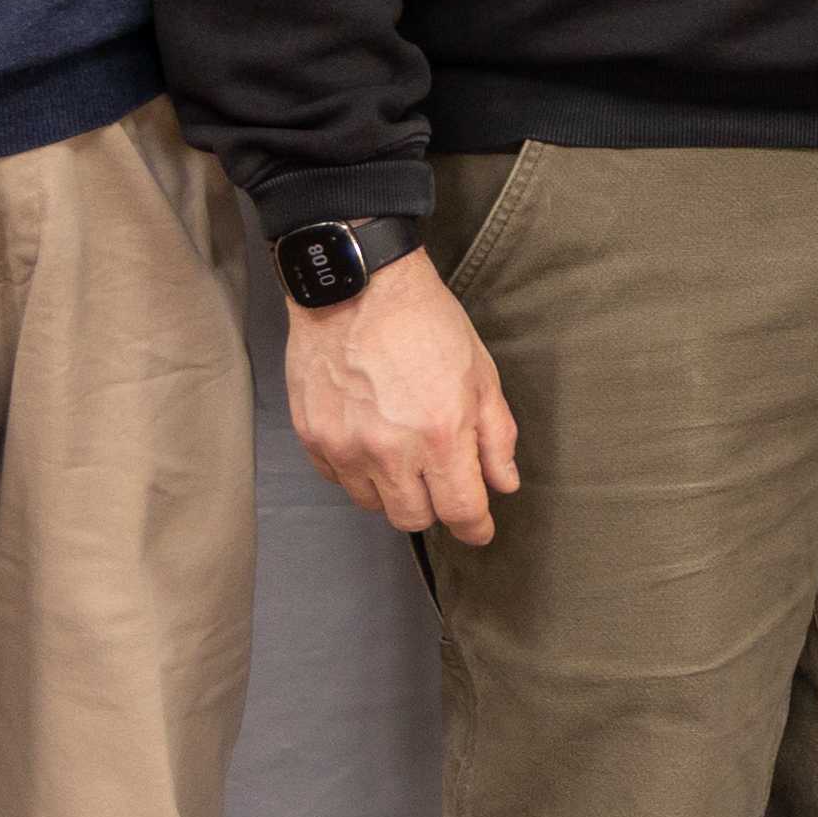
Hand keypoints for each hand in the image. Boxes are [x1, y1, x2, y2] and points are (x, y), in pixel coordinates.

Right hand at [286, 252, 520, 544]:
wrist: (357, 286)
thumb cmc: (425, 322)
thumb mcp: (480, 373)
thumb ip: (496, 436)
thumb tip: (503, 483)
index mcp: (441, 434)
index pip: (460, 511)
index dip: (475, 528)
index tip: (479, 530)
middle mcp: (390, 450)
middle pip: (414, 518)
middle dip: (435, 507)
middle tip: (441, 479)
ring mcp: (346, 446)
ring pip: (374, 504)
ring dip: (394, 490)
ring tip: (402, 451)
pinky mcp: (313, 437)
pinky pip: (339, 480)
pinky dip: (359, 471)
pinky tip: (370, 438)